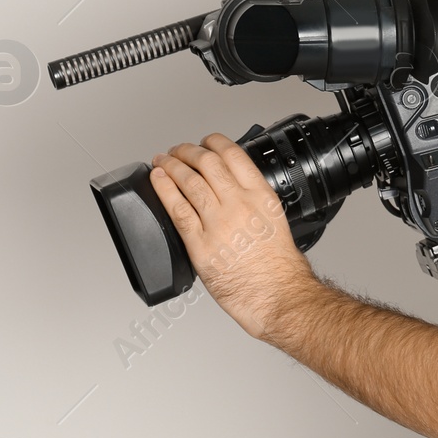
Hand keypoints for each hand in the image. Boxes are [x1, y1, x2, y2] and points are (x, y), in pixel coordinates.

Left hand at [149, 133, 315, 341]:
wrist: (278, 295)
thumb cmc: (280, 268)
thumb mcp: (276, 222)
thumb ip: (254, 204)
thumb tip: (235, 194)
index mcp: (261, 197)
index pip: (234, 156)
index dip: (214, 142)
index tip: (205, 142)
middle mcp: (239, 205)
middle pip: (207, 163)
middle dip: (188, 151)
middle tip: (178, 151)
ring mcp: (218, 224)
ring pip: (189, 182)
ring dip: (171, 166)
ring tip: (162, 161)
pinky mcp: (200, 245)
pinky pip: (177, 209)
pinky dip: (164, 190)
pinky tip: (157, 180)